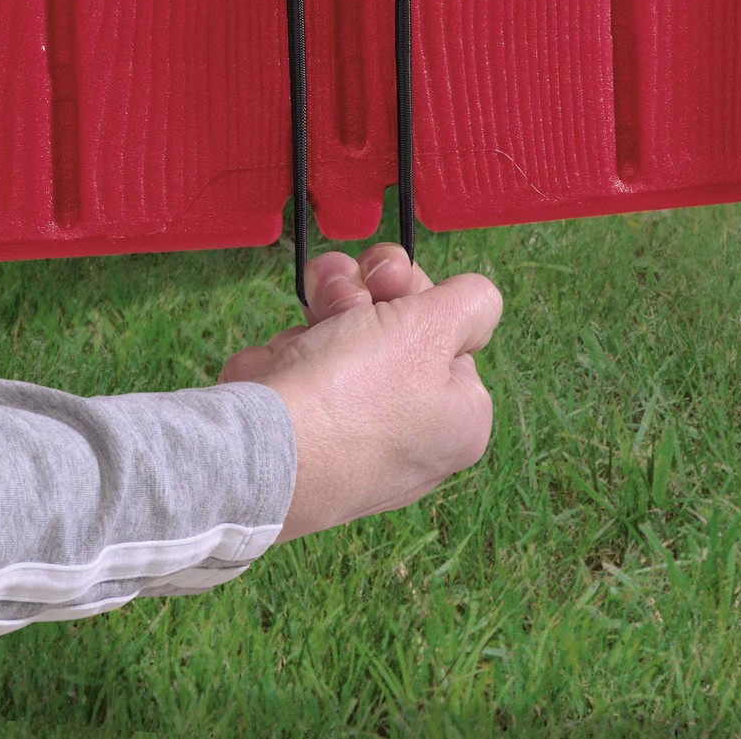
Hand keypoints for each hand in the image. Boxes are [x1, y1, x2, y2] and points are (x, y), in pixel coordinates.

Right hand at [220, 244, 501, 541]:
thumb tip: (482, 303)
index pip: (445, 329)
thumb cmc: (354, 393)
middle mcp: (411, 437)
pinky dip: (282, 363)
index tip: (388, 283)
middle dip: (356, 301)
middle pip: (390, 331)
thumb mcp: (433, 327)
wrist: (258, 456)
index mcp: (458, 419)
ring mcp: (351, 442)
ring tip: (301, 338)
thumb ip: (472, 302)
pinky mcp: (298, 442)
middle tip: (342, 300)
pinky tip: (274, 374)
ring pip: (336, 345)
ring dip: (314, 325)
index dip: (413, 294)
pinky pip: (296, 377)